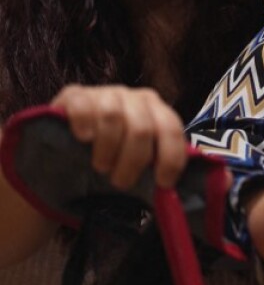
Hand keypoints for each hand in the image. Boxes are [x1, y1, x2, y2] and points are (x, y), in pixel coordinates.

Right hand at [54, 85, 187, 189]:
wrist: (70, 140)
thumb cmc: (114, 152)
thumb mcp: (138, 158)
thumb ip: (157, 166)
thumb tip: (171, 191)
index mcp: (158, 111)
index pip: (172, 129)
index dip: (170, 158)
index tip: (163, 183)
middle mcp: (135, 98)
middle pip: (141, 128)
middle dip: (133, 162)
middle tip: (121, 182)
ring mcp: (106, 93)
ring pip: (112, 116)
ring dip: (107, 149)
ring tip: (101, 165)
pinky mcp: (75, 95)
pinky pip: (82, 106)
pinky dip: (83, 125)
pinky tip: (83, 139)